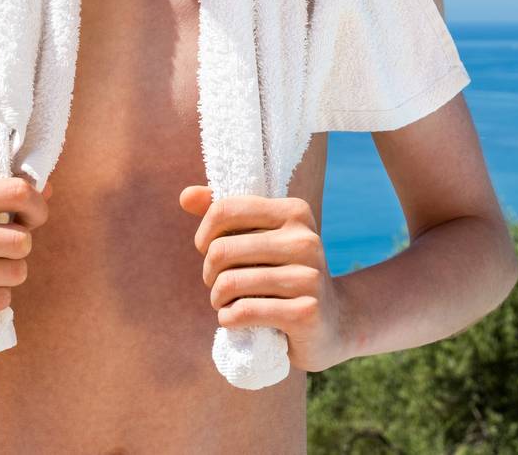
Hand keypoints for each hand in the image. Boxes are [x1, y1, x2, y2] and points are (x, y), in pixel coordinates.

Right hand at [0, 176, 53, 340]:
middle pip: (20, 240)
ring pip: (14, 272)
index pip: (16, 192)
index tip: (31, 218)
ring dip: (10, 273)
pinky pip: (0, 298)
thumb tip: (47, 190)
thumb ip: (4, 196)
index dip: (36, 207)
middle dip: (21, 247)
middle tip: (3, 250)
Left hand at [179, 185, 353, 371]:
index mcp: (295, 211)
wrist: (331, 323)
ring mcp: (309, 276)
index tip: (209, 251)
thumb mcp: (260, 239)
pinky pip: (244, 312)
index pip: (226, 209)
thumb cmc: (282, 275)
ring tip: (227, 304)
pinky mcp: (306, 312)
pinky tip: (235, 320)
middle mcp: (305, 239)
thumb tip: (186, 196)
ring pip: (230, 283)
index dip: (205, 235)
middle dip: (209, 273)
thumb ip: (224, 215)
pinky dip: (228, 319)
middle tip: (218, 285)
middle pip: (222, 250)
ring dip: (218, 300)